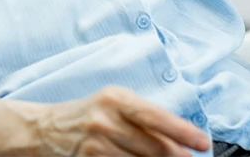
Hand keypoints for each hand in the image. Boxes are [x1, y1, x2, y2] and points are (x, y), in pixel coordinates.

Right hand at [34, 86, 210, 156]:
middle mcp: (106, 120)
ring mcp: (97, 144)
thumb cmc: (88, 114)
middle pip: (155, 147)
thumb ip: (144, 118)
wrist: (46, 129)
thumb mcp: (113, 104)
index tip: (202, 142)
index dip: (183, 131)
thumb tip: (180, 141)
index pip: (157, 116)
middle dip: (177, 156)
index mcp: (116, 98)